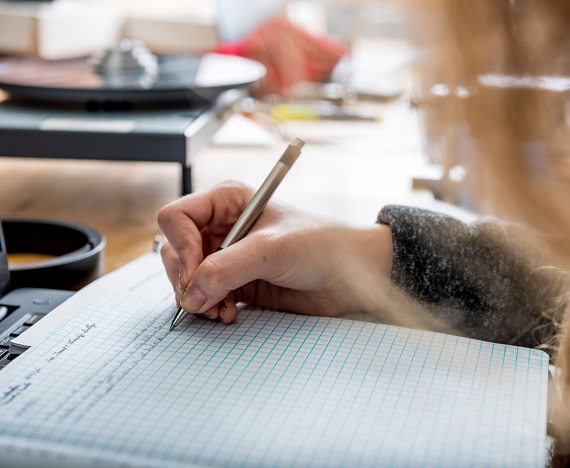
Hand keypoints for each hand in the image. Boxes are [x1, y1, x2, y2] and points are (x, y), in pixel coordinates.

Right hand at [157, 181, 392, 323]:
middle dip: (185, 278)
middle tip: (201, 300)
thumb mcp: (272, 249)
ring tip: (219, 311)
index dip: (181, 246)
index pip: (177, 218)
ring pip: (187, 278)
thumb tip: (190, 293)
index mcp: (227, 201)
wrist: (352, 275)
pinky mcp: (237, 284)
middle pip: (176, 251)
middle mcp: (223, 227)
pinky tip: (228, 315)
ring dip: (196, 298)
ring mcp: (228, 257)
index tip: (195, 273)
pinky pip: (205, 297)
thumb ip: (227, 268)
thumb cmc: (322, 245)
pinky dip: (209, 308)